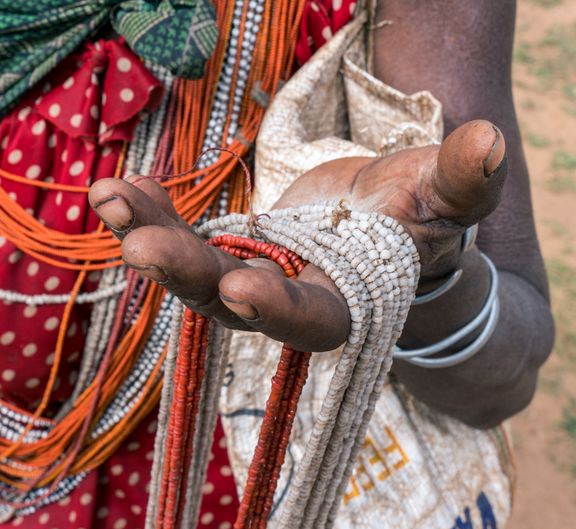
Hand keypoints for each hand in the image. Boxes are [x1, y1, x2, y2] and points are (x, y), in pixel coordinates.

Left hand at [88, 120, 505, 352]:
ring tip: (107, 198)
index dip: (277, 309)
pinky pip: (178, 233)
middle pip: (226, 299)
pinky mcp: (221, 247)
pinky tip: (119, 189)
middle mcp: (280, 301)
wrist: (373, 223)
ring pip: (188, 267)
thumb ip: (460, 180)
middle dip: (184, 273)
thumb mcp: (441, 197)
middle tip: (138, 247)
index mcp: (339, 305)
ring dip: (146, 235)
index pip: (307, 319)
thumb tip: (490, 140)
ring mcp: (243, 275)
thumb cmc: (414, 218)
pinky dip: (151, 213)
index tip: (242, 289)